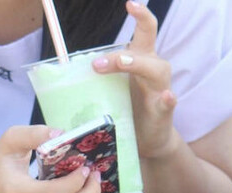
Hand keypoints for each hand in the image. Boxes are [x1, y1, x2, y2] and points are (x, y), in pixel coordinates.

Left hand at [92, 0, 177, 159]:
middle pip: (147, 46)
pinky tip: (165, 96)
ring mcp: (160, 89)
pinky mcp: (163, 111)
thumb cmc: (130, 111)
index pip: (144, 31)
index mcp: (141, 61)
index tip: (129, 3)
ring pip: (156, 70)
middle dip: (131, 39)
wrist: (149, 140)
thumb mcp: (113, 90)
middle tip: (104, 52)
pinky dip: (167, 98)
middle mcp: (153, 70)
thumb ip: (99, 77)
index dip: (140, 14)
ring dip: (138, 65)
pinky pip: (168, 102)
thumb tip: (64, 70)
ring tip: (123, 64)